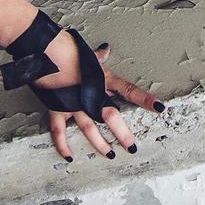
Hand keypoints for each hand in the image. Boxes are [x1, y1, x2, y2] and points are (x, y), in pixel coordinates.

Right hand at [34, 36, 162, 162]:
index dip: (145, 99)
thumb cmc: (67, 48)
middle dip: (122, 133)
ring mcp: (73, 102)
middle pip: (110, 116)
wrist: (44, 50)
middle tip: (131, 147)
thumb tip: (105, 49)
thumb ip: (98, 56)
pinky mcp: (56, 108)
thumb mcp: (87, 52)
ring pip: (89, 128)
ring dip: (99, 143)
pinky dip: (63, 145)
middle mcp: (90, 93)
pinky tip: (70, 156)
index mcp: (102, 78)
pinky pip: (59, 131)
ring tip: (110, 154)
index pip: (128, 90)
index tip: (159, 108)